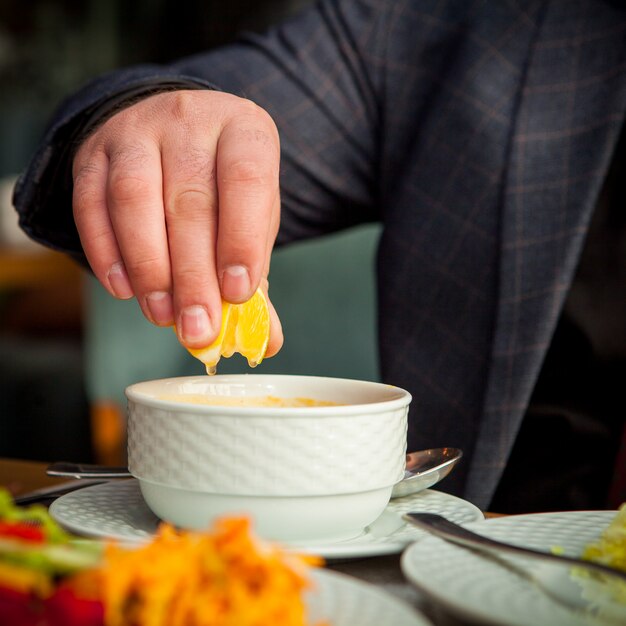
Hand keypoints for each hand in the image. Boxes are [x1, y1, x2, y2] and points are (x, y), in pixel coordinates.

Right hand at [72, 90, 282, 354]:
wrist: (171, 135)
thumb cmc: (222, 185)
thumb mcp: (251, 216)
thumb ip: (255, 274)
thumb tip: (266, 341)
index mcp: (244, 132)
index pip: (246, 180)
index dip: (241, 239)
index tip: (236, 294)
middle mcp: (190, 120)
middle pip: (189, 202)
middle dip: (193, 275)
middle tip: (197, 328)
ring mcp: (137, 130)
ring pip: (135, 199)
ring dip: (148, 267)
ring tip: (162, 314)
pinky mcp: (94, 151)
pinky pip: (91, 203)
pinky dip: (105, 251)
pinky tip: (123, 289)